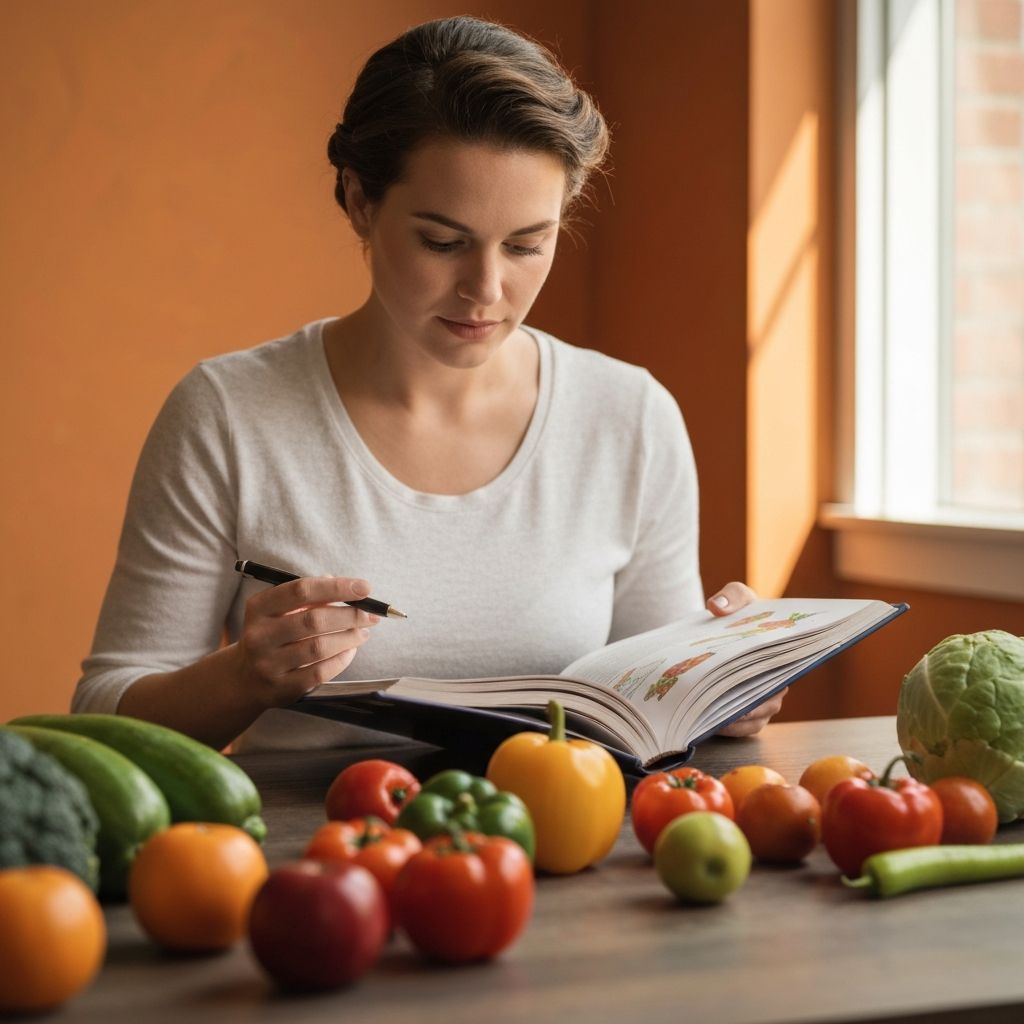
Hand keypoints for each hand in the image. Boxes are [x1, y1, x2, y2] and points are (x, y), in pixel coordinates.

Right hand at [234, 576, 378, 707]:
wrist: (244, 678)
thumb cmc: (273, 634)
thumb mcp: (279, 610)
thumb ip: (310, 596)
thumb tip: (348, 588)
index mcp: (259, 608)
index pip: (301, 590)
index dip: (336, 587)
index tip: (364, 587)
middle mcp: (259, 636)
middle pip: (313, 620)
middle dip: (350, 615)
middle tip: (372, 614)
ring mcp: (269, 664)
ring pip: (319, 647)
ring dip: (349, 638)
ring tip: (363, 632)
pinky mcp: (281, 688)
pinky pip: (320, 672)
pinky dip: (341, 659)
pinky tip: (350, 650)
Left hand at [705, 581, 786, 735]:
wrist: (717, 632)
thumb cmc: (736, 614)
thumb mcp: (736, 597)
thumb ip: (732, 596)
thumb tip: (717, 607)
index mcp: (782, 654)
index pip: (786, 670)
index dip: (775, 678)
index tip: (758, 682)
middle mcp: (777, 681)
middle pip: (770, 699)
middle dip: (752, 703)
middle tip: (731, 705)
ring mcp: (762, 700)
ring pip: (756, 717)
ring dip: (738, 719)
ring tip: (716, 717)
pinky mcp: (746, 715)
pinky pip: (742, 728)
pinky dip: (728, 728)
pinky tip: (710, 725)